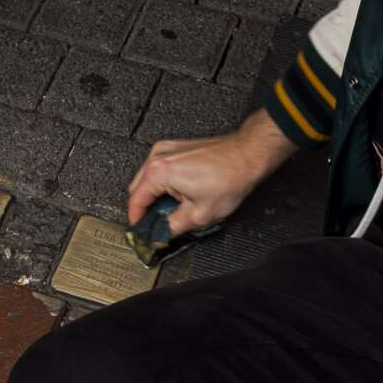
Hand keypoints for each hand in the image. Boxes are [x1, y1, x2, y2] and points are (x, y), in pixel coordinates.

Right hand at [126, 112, 299, 234]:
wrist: (247, 155)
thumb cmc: (229, 178)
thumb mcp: (199, 215)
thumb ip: (172, 228)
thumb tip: (159, 235)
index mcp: (158, 172)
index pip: (135, 201)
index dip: (137, 220)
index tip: (142, 231)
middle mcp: (158, 156)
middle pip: (138, 188)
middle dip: (146, 207)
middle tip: (159, 223)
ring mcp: (166, 148)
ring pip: (148, 177)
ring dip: (155, 194)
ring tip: (175, 207)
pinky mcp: (176, 146)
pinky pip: (159, 167)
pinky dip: (164, 182)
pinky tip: (181, 192)